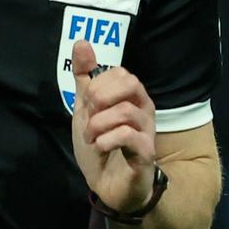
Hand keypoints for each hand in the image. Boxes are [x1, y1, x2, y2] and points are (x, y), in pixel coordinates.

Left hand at [70, 38, 157, 211]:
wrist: (108, 186)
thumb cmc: (102, 146)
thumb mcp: (86, 109)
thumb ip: (85, 78)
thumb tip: (81, 42)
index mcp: (132, 97)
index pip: (121, 73)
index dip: (99, 85)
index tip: (87, 105)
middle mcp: (144, 110)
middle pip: (131, 83)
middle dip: (101, 97)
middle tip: (89, 116)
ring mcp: (147, 132)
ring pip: (126, 111)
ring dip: (98, 124)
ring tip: (91, 137)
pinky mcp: (145, 154)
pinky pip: (129, 136)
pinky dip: (108, 140)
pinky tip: (101, 147)